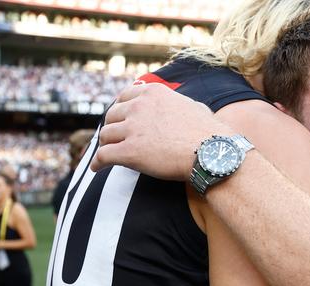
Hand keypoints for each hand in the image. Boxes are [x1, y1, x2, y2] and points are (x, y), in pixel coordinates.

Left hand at [91, 83, 232, 180]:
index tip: (119, 119)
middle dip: (112, 128)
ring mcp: (132, 129)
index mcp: (153, 93)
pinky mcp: (128, 152)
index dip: (120, 109)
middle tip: (114, 139)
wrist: (211, 154)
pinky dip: (98, 163)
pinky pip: (103, 156)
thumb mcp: (195, 107)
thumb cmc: (210, 134)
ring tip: (106, 155)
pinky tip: (97, 168)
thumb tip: (185, 107)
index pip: (125, 97)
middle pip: (111, 116)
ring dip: (106, 145)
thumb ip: (180, 104)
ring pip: (105, 136)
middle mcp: (139, 107)